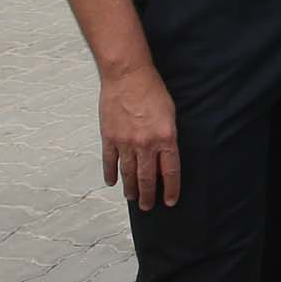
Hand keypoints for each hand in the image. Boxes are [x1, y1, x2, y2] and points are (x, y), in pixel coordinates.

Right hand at [97, 63, 178, 208]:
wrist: (128, 75)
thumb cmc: (152, 90)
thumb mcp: (170, 114)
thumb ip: (168, 137)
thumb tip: (164, 157)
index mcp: (165, 138)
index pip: (170, 172)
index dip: (171, 189)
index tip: (170, 201)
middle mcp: (145, 144)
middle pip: (148, 178)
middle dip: (148, 195)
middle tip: (147, 206)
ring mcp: (125, 142)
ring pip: (128, 174)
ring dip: (131, 189)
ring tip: (133, 198)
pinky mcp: (109, 137)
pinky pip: (110, 162)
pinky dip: (110, 174)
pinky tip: (112, 182)